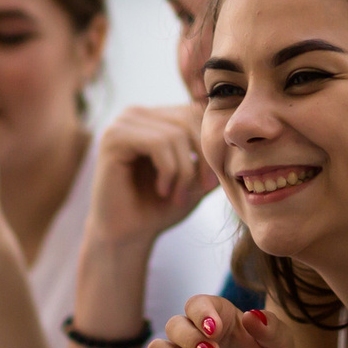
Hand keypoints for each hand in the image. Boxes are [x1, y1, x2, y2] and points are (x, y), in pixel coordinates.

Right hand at [85, 103, 214, 247]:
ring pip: (175, 133)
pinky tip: (162, 190)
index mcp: (154, 117)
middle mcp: (136, 114)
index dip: (209, 145)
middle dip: (201, 158)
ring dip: (184, 171)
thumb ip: (212, 155)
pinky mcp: (113, 137)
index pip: (195, 112)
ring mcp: (122, 122)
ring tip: (178, 195)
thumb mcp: (196, 178)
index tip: (210, 182)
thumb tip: (234, 137)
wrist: (126, 236)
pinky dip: (168, 170)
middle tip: (199, 189)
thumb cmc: (159, 207)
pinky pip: (157, 143)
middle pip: (187, 119)